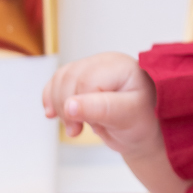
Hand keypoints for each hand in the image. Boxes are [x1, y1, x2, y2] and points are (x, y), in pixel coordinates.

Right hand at [42, 53, 158, 158]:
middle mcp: (105, 62)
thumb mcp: (127, 117)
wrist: (140, 129)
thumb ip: (101, 109)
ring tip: (74, 125)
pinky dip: (52, 98)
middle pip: (69, 78)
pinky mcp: (82, 76)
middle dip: (66, 107)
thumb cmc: (141, 121)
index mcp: (120, 66)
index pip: (86, 81)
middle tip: (77, 130)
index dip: (78, 105)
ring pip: (60, 79)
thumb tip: (70, 106)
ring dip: (59, 105)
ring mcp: (92, 67)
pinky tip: (53, 113)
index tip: (80, 127)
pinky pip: (57, 81)